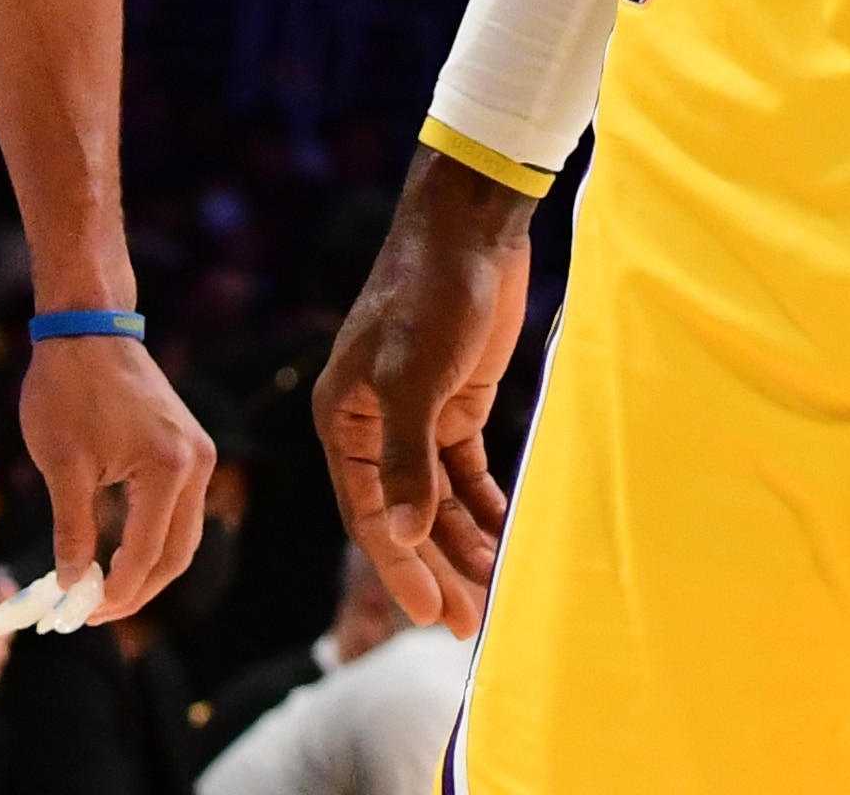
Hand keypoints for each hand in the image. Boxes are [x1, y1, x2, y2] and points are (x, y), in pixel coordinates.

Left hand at [17, 331, 211, 622]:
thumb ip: (72, 530)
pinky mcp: (188, 446)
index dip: (113, 594)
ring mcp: (198, 453)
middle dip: (136, 591)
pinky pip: (178, 510)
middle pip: (177, 554)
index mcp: (168, 468)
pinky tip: (118, 554)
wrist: (87, 326)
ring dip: (148, 569)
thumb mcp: (62, 465)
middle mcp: (196, 463)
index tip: (79, 616)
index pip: (146, 555)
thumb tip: (71, 585)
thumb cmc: (67, 388)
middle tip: (92, 615)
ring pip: (182, 536)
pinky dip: (153, 539)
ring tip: (103, 593)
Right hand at [314, 152, 534, 630]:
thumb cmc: (431, 293)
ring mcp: (416, 415)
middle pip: (405, 515)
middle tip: (470, 622)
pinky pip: (465, 472)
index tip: (433, 615)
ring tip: (496, 593)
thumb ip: (409, 457)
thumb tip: (406, 532)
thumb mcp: (416, 376)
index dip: (401, 568)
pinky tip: (505, 539)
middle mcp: (373, 424)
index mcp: (344, 419)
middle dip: (436, 568)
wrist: (471, 227)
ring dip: (464, 544)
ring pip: (437, 499)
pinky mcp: (454, 403)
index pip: (369, 513)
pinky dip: (484, 506)